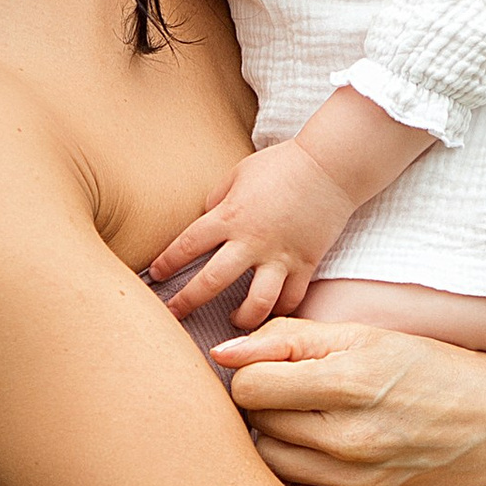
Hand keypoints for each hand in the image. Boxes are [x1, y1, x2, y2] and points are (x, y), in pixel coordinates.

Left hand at [149, 138, 354, 328]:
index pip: (187, 245)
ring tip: (231, 320)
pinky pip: (291, 300)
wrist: (330, 165)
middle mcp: (252, 241)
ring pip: (256, 304)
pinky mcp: (306, 264)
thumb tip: (204, 220)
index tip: (155, 274)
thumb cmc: (281, 165)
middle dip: (186, 303)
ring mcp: (281, 256)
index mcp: (230, 216)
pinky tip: (269, 313)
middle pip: (211, 283)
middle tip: (172, 315)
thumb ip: (218, 201)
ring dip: (239, 319)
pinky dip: (280, 312)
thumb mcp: (238, 174)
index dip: (166, 263)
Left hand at [211, 317, 485, 485]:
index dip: (254, 372)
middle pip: (255, 427)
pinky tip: (320, 463)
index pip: (249, 386)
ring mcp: (357, 485)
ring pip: (270, 467)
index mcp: (350, 383)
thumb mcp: (369, 337)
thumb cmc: (430, 371)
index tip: (277, 370)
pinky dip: (296, 482)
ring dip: (276, 445)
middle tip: (295, 397)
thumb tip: (224, 354)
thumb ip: (291, 338)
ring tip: (308, 427)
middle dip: (265, 408)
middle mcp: (351, 440)